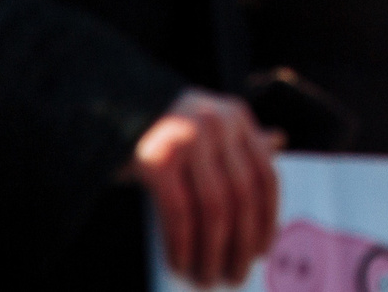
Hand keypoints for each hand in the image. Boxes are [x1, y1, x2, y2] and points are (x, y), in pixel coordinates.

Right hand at [125, 88, 282, 287]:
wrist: (106, 113)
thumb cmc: (164, 129)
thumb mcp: (207, 127)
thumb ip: (240, 137)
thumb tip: (280, 140)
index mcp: (236, 118)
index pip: (265, 174)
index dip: (268, 217)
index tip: (263, 251)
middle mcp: (217, 124)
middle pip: (242, 195)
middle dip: (241, 243)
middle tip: (236, 276)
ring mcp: (187, 139)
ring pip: (214, 207)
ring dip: (212, 251)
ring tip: (207, 279)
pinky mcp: (156, 159)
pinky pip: (178, 212)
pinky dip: (182, 245)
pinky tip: (180, 266)